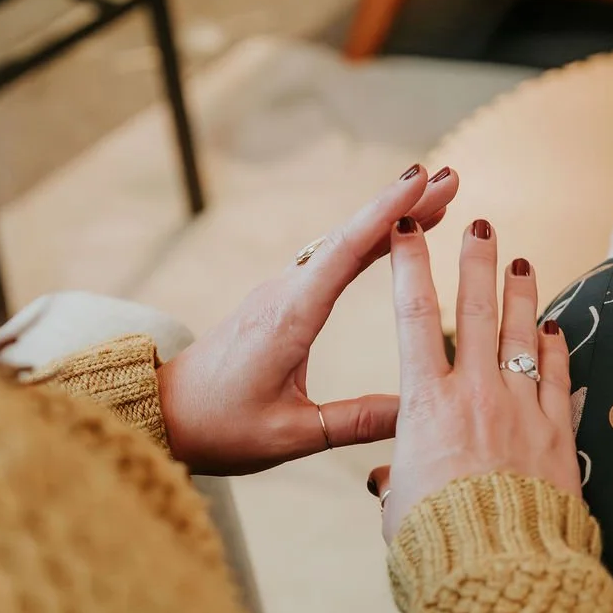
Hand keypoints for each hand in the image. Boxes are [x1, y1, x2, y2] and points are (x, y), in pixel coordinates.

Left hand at [158, 164, 458, 473]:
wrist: (162, 415)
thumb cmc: (219, 427)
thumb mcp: (289, 434)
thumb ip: (354, 422)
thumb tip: (418, 413)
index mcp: (290, 315)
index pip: (346, 251)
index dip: (387, 213)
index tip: (422, 180)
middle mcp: (286, 292)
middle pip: (351, 236)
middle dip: (401, 203)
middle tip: (450, 177)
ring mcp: (281, 292)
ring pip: (342, 243)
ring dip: (388, 218)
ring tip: (436, 196)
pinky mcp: (280, 300)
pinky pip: (331, 258)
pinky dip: (368, 240)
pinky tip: (393, 236)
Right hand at [369, 219, 580, 542]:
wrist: (500, 571)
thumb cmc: (438, 542)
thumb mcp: (398, 508)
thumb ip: (396, 481)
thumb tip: (388, 482)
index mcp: (425, 405)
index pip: (414, 317)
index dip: (409, 267)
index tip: (406, 231)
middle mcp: (474, 394)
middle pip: (477, 310)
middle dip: (476, 261)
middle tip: (480, 224)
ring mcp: (520, 408)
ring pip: (522, 333)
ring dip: (522, 293)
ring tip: (522, 260)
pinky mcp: (557, 434)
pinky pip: (557, 377)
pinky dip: (555, 348)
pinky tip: (555, 327)